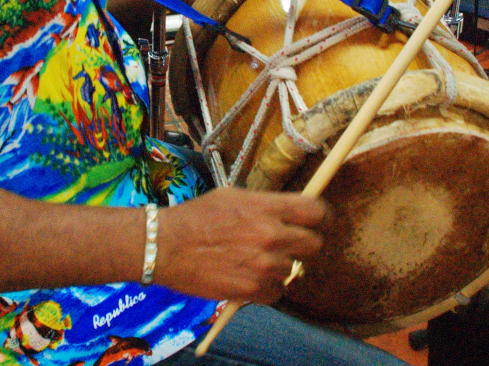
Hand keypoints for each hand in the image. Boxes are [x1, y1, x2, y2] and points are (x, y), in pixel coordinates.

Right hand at [156, 187, 326, 302]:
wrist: (167, 245)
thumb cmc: (198, 217)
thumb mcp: (233, 196)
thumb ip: (265, 204)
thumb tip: (290, 210)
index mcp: (266, 207)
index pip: (315, 211)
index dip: (321, 216)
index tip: (318, 220)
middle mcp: (270, 235)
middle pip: (314, 243)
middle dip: (305, 243)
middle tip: (289, 243)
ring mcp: (263, 265)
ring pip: (293, 269)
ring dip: (280, 266)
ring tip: (254, 259)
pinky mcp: (253, 290)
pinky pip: (277, 292)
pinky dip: (267, 287)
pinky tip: (248, 276)